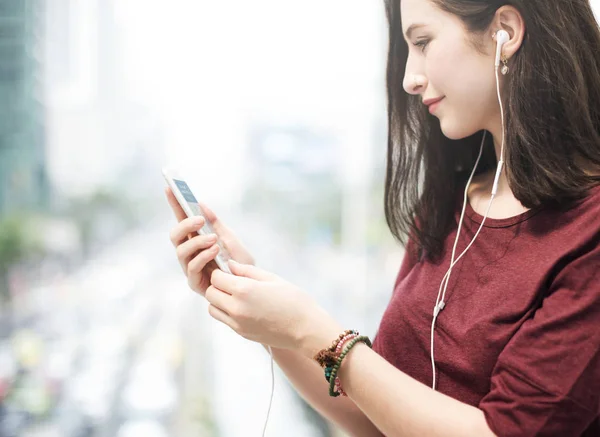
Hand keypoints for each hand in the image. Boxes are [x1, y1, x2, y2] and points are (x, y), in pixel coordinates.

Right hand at [165, 187, 254, 296]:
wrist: (251, 285)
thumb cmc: (240, 262)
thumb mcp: (230, 238)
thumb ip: (216, 224)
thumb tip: (202, 204)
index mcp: (196, 239)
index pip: (181, 219)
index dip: (174, 204)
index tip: (169, 188)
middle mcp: (189, 252)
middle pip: (175, 235)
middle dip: (185, 225)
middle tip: (199, 220)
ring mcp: (190, 267)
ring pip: (180, 250)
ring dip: (196, 242)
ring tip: (213, 239)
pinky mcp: (194, 282)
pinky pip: (191, 267)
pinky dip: (202, 256)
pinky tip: (214, 251)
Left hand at [207, 260, 342, 355]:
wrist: (306, 329)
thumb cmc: (293, 299)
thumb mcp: (271, 278)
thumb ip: (247, 270)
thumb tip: (230, 265)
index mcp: (244, 290)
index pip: (216, 278)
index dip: (220, 272)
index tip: (229, 271)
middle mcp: (236, 307)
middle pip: (210, 293)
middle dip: (217, 285)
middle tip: (231, 281)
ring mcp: (237, 323)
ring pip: (212, 308)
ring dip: (218, 300)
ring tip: (235, 295)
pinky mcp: (241, 333)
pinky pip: (223, 319)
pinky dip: (226, 311)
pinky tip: (242, 306)